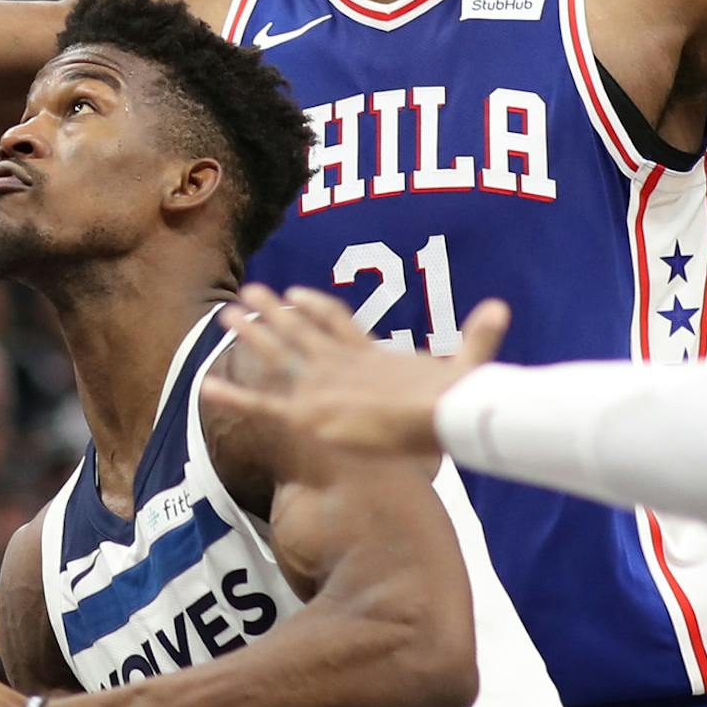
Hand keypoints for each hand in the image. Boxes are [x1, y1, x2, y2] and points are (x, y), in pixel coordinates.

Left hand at [200, 284, 509, 461]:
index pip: (338, 322)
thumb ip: (477, 339)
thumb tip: (502, 307)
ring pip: (275, 351)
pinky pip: (260, 402)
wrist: (437, 414)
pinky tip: (205, 384)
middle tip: (250, 292)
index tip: (297, 294)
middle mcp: (339, 361)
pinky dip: (232, 393)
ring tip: (226, 314)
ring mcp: (319, 383)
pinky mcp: (307, 411)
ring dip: (250, 332)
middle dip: (273, 311)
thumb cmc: (454, 399)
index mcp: (371, 353)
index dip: (316, 307)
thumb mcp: (466, 368)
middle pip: (299, 329)